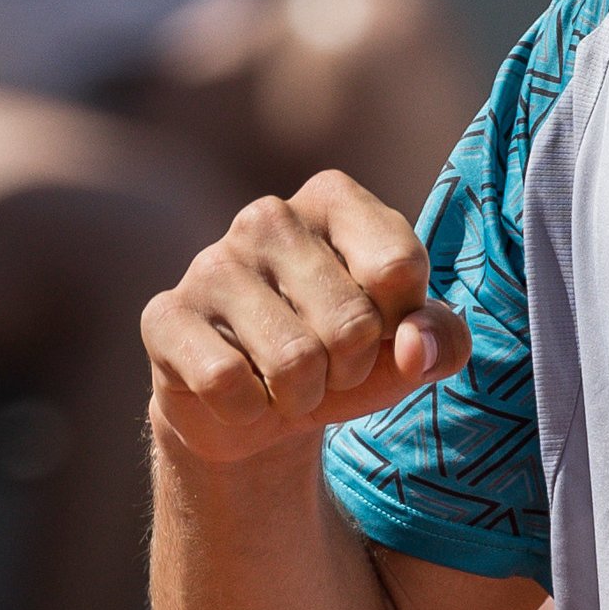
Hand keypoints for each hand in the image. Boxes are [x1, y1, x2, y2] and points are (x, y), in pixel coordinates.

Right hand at [143, 172, 469, 464]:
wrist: (257, 411)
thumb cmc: (344, 358)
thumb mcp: (413, 348)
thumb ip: (442, 340)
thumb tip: (414, 347)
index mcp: (333, 198)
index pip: (399, 267)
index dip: (402, 325)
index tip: (381, 329)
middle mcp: (268, 216)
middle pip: (352, 323)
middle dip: (351, 370)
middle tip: (328, 367)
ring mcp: (210, 262)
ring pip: (294, 360)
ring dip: (303, 397)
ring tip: (288, 382)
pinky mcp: (165, 315)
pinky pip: (226, 382)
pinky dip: (248, 411)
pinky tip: (240, 393)